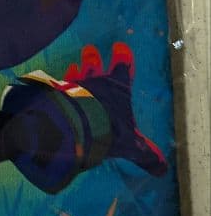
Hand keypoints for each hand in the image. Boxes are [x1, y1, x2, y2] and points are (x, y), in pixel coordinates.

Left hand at [64, 43, 166, 175]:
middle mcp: (95, 83)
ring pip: (76, 75)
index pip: (122, 69)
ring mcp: (73, 87)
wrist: (73, 126)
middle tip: (89, 49)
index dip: (123, 58)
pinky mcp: (57, 94)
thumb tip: (162, 169)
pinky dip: (57, 87)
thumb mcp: (131, 146)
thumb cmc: (107, 130)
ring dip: (76, 70)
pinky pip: (58, 87)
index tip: (121, 46)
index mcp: (116, 89)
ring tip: (72, 65)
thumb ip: (145, 155)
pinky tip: (54, 87)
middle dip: (93, 58)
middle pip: (94, 67)